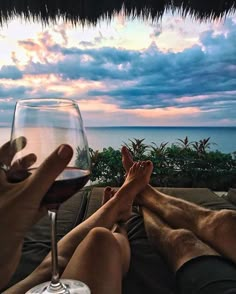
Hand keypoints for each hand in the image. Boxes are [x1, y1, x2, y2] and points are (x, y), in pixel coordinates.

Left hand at [0, 137, 72, 287]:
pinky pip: (26, 205)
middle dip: (24, 163)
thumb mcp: (28, 193)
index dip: (13, 144)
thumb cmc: (3, 224)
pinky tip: (48, 202)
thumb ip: (49, 171)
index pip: (1, 153)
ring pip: (19, 188)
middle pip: (10, 170)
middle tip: (35, 157)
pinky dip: (36, 201)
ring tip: (44, 178)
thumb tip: (66, 149)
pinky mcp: (12, 220)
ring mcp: (5, 205)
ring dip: (33, 182)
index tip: (24, 139)